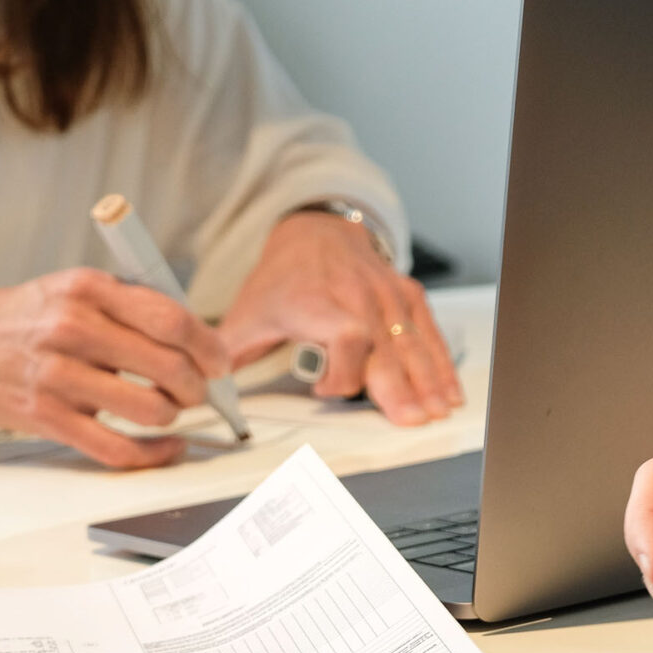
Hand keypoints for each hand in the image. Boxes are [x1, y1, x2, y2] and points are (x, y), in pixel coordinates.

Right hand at [0, 270, 228, 468]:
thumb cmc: (12, 320)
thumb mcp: (65, 289)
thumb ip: (122, 304)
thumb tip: (188, 335)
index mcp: (86, 289)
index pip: (171, 318)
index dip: (208, 345)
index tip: (219, 361)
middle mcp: (73, 329)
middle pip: (170, 366)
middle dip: (198, 387)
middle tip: (199, 392)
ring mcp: (58, 377)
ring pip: (151, 409)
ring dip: (172, 417)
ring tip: (167, 413)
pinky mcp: (46, 418)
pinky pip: (118, 448)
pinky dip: (153, 454)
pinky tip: (163, 448)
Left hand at [220, 210, 460, 425]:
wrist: (315, 232)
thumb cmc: (282, 279)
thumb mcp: (247, 313)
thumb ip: (229, 354)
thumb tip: (202, 390)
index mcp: (318, 303)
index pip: (346, 337)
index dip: (342, 370)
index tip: (325, 391)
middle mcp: (358, 298)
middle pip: (386, 346)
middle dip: (401, 387)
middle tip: (413, 421)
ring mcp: (387, 296)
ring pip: (413, 342)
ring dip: (429, 380)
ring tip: (438, 413)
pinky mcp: (408, 296)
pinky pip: (429, 332)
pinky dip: (441, 363)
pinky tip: (449, 392)